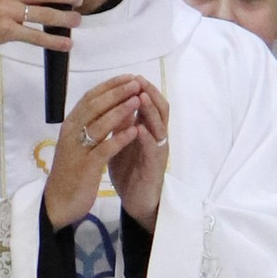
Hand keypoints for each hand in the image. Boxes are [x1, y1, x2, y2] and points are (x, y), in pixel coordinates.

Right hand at [45, 74, 155, 227]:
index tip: (128, 77)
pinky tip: (134, 131)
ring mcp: (78, 149)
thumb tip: (107, 106)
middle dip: (117, 93)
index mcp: (70, 125)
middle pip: (95, 106)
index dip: (110, 86)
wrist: (59, 202)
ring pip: (99, 124)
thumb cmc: (70, 172)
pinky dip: (119, 138)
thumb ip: (89, 125)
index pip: (90, 98)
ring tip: (138, 100)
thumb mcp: (78, 144)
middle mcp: (71, 133)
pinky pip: (104, 148)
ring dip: (120, 111)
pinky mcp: (86, 167)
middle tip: (136, 83)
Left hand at [106, 75, 167, 227]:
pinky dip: (147, 138)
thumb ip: (122, 125)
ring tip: (141, 97)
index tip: (131, 76)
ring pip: (160, 126)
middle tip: (139, 80)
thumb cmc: (130, 171)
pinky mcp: (155, 167)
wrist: (136, 201)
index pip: (150, 104)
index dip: (142, 89)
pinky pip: (154, 150)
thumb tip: (116, 103)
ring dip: (151, 111)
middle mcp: (157, 138)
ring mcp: (158, 152)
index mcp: (148, 130)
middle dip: (150, 93)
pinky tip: (139, 129)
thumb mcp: (122, 143)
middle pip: (160, 110)